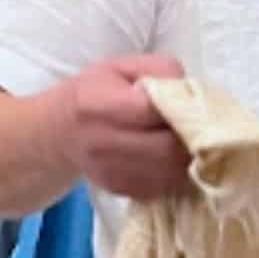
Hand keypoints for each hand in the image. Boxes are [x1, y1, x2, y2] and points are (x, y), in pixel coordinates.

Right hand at [55, 54, 190, 200]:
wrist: (60, 131)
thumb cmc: (97, 91)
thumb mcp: (124, 67)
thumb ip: (161, 71)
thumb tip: (190, 93)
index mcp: (99, 104)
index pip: (154, 112)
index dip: (181, 108)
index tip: (190, 105)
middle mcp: (101, 142)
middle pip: (167, 149)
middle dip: (191, 138)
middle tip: (198, 128)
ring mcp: (109, 171)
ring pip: (170, 173)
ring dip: (187, 159)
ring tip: (186, 142)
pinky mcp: (120, 190)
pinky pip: (162, 186)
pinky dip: (175, 173)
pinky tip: (170, 157)